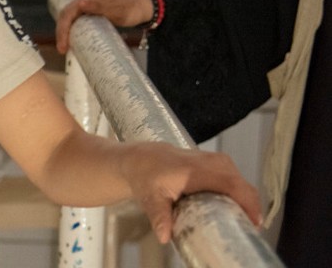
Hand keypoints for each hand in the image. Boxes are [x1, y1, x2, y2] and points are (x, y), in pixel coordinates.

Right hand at [55, 0, 152, 53]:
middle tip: (62, 49)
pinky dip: (73, 28)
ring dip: (65, 30)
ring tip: (65, 46)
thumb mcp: (117, 10)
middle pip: (66, 14)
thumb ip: (98, 6)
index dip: (62, 29)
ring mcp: (90, 3)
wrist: (145, 7)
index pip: (68, 12)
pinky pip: (78, 18)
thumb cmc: (132, 9)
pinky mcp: (94, 9)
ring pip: (71, 16)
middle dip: (61, 31)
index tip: (63, 46)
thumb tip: (80, 3)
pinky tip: (74, 38)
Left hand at [120, 142, 261, 243]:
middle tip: (249, 230)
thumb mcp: (150, 197)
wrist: (141, 159)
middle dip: (251, 207)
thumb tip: (164, 237)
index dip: (248, 203)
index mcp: (196, 170)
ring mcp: (216, 160)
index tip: (254, 223)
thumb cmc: (147, 177)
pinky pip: (236, 179)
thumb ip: (159, 216)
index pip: (231, 184)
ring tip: (244, 223)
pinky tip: (238, 210)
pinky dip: (240, 194)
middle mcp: (210, 162)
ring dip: (246, 202)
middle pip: (241, 184)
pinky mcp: (217, 162)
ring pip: (240, 182)